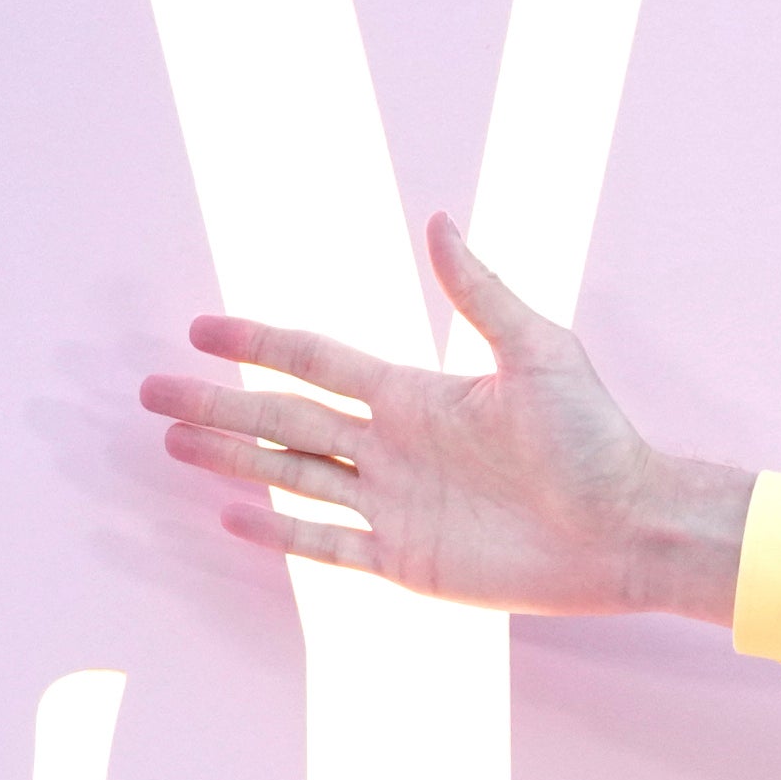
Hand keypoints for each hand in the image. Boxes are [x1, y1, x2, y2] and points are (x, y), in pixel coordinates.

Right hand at [137, 212, 751, 620]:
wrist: (630, 528)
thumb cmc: (598, 441)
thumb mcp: (540, 353)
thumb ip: (480, 293)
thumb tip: (438, 219)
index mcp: (418, 396)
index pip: (316, 361)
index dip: (258, 343)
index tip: (199, 329)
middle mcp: (396, 447)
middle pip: (284, 419)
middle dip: (218, 404)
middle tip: (150, 392)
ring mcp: (396, 504)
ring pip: (291, 477)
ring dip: (231, 459)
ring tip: (171, 441)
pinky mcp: (407, 559)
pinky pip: (327, 544)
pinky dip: (278, 533)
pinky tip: (229, 514)